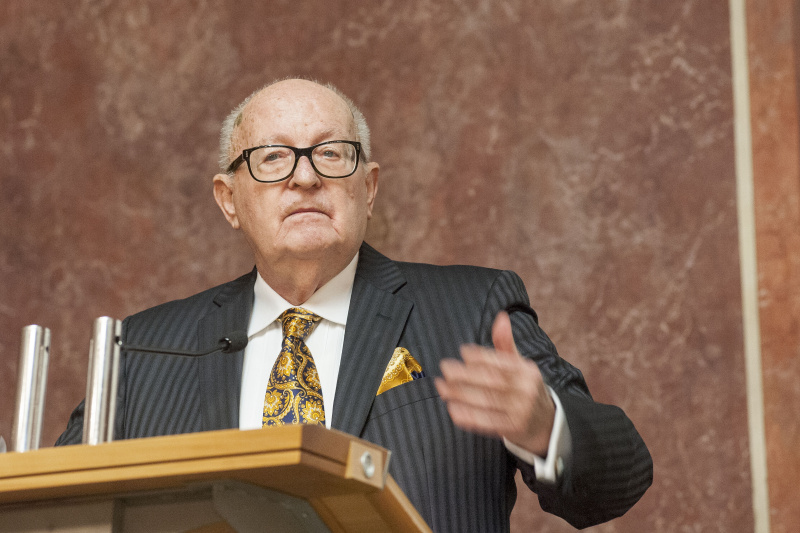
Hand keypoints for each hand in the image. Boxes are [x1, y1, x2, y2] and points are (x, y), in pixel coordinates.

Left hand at [435, 312, 555, 455]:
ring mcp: (521, 411)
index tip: (463, 351)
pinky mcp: (513, 428)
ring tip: (441, 387)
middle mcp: (526, 390)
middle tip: (445, 368)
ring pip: (487, 401)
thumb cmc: (524, 388)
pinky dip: (469, 416)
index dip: (482, 356)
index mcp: (527, 371)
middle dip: (466, 375)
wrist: (545, 423)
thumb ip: (505, 343)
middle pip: (492, 381)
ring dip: (461, 394)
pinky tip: (452, 409)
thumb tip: (501, 316)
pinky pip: (487, 422)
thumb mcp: (519, 365)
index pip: (501, 362)